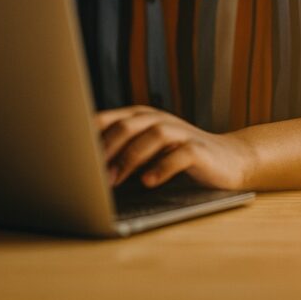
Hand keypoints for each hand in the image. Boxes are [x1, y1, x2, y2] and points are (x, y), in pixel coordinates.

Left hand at [97, 106, 254, 190]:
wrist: (228, 160)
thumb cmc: (178, 156)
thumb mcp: (146, 150)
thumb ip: (121, 151)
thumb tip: (84, 166)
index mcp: (140, 117)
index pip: (108, 119)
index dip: (89, 135)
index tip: (72, 154)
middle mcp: (158, 119)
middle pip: (127, 125)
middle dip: (107, 149)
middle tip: (91, 172)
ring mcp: (180, 132)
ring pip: (152, 135)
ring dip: (130, 158)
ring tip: (114, 180)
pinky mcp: (198, 150)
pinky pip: (179, 155)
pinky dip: (162, 167)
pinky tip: (148, 182)